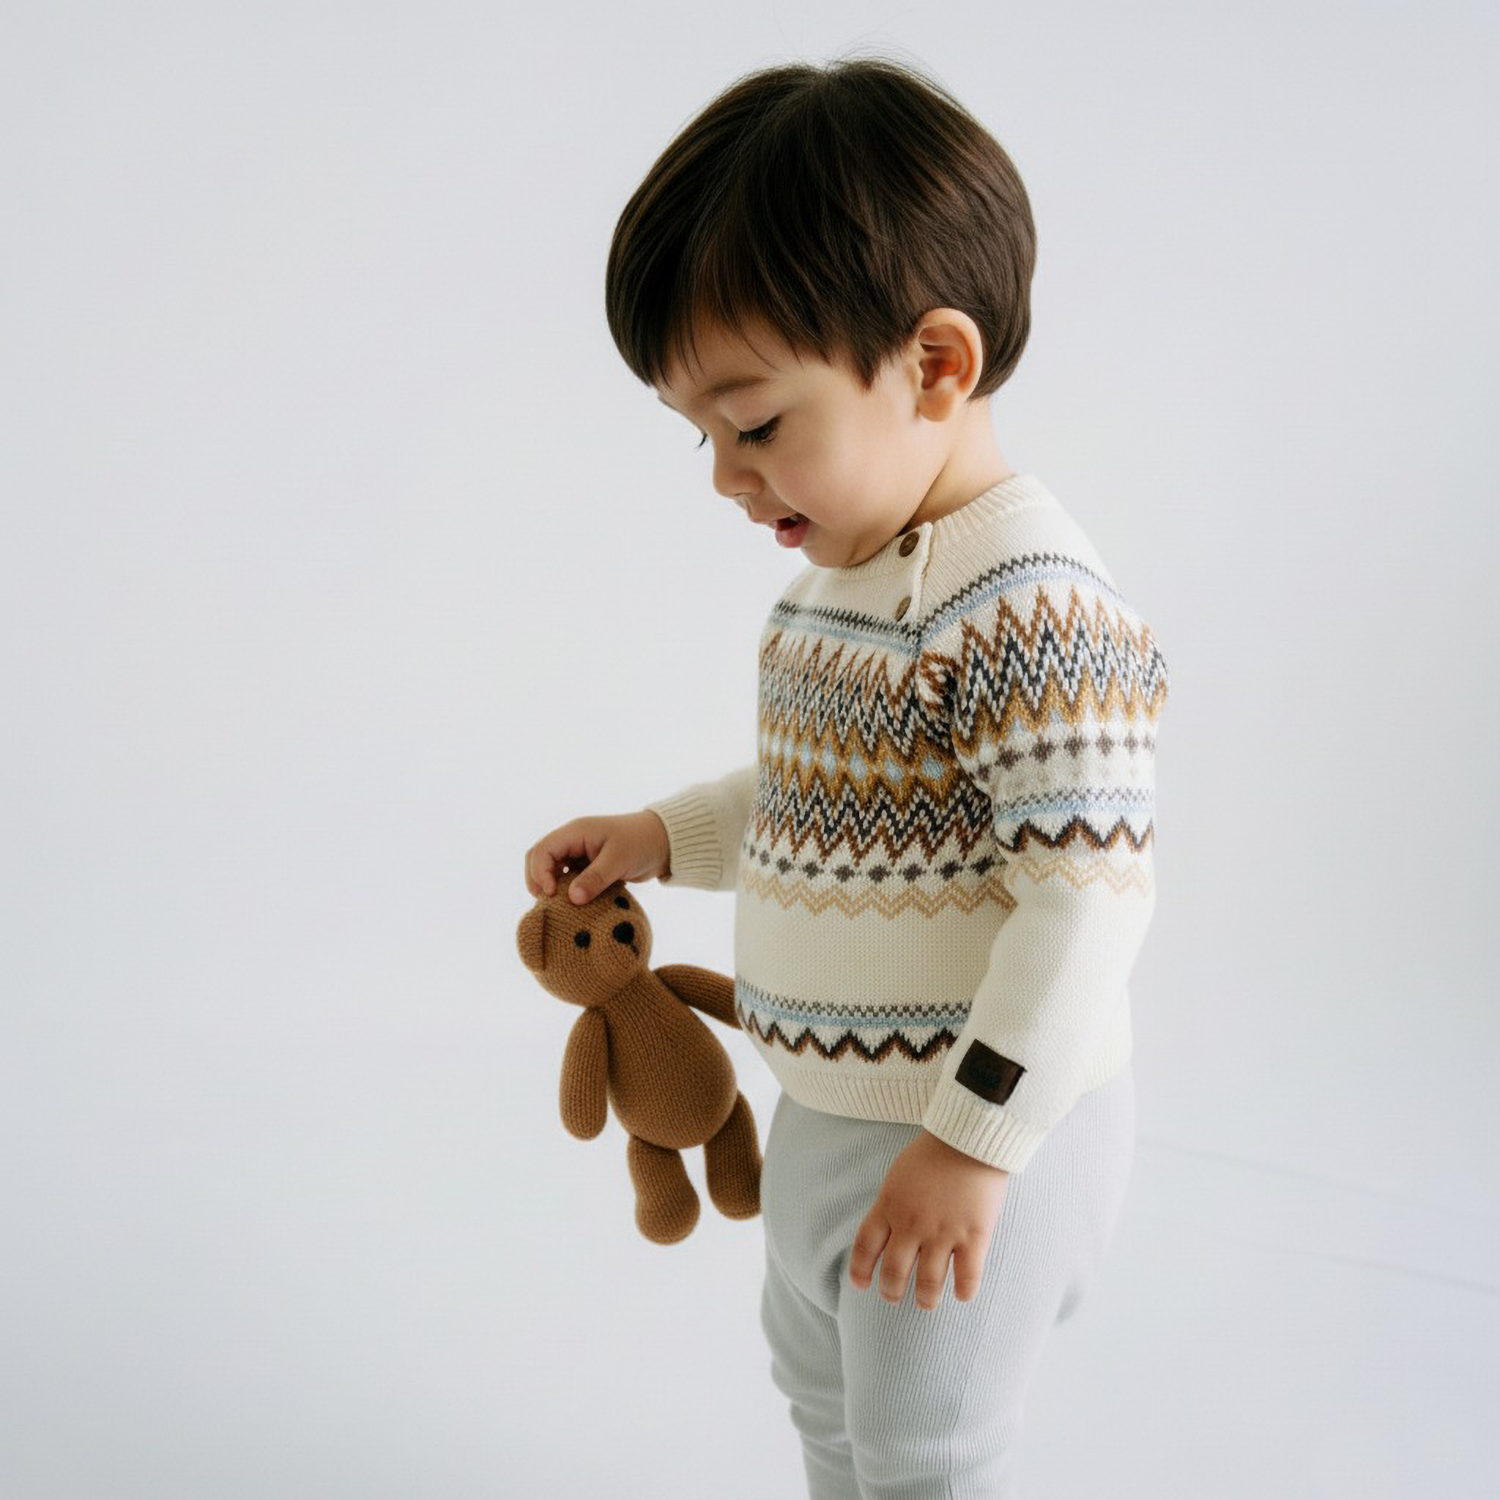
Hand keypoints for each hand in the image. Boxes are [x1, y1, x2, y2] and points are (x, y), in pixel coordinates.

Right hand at [524, 810, 671, 904]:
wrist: (664, 843)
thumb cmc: (641, 843)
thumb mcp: (618, 860)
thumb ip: (595, 878)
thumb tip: (572, 899)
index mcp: (575, 832)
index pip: (542, 850)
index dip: (540, 873)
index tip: (551, 895)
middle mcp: (572, 842)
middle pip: (539, 859)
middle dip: (538, 881)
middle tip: (547, 904)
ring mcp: (579, 854)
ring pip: (552, 870)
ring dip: (552, 888)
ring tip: (559, 908)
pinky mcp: (588, 867)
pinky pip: (568, 879)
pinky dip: (567, 892)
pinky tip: (574, 906)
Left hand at [848, 1130, 1009, 1310]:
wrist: (970, 1135)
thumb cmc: (934, 1151)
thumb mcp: (898, 1175)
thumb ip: (892, 1204)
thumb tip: (888, 1231)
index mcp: (889, 1205)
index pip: (865, 1247)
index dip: (860, 1271)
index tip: (861, 1285)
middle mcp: (912, 1224)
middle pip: (894, 1272)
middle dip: (891, 1292)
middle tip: (893, 1298)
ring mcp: (943, 1232)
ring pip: (928, 1283)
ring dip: (926, 1299)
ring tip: (926, 1303)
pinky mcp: (974, 1236)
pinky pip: (967, 1278)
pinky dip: (963, 1292)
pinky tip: (962, 1295)